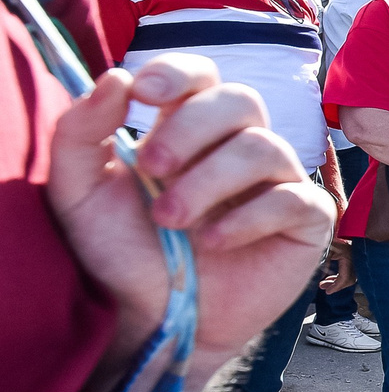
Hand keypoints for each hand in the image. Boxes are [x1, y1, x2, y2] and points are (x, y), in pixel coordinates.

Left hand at [47, 57, 333, 391]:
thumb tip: (116, 77)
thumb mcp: (78, 193)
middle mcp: (238, 147)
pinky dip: (248, 218)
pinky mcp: (307, 221)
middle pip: (241, 99)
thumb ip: (80, 133)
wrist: (153, 319)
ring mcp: (277, 182)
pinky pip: (294, 198)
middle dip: (190, 129)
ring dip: (210, 181)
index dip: (180, 72)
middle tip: (152, 170)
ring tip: (173, 221)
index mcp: (187, 129)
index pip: (201, 74)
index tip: (143, 94)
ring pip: (264, 147)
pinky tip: (213, 242)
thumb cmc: (121, 255)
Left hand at [319, 239, 354, 293]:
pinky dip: (340, 276)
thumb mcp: (327, 248)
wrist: (341, 227)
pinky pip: (349, 272)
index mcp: (348, 256)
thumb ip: (325, 260)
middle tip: (325, 289)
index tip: (328, 292)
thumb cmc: (333, 236)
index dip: (337, 286)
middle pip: (349, 279)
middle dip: (336, 286)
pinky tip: (331, 277)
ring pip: (350, 276)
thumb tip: (322, 275)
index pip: (345, 277)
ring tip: (324, 284)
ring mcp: (356, 259)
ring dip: (337, 281)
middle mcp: (355, 259)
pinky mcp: (354, 258)